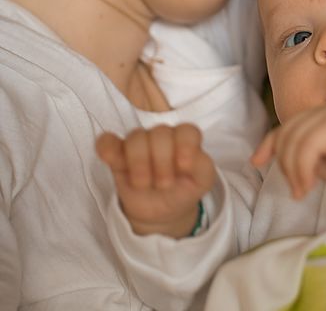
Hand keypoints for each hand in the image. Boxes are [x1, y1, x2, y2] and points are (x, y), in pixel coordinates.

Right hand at [96, 124, 215, 237]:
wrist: (163, 209)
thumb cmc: (185, 188)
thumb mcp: (202, 182)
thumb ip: (204, 168)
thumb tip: (191, 159)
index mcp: (186, 139)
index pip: (186, 130)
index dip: (185, 146)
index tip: (183, 167)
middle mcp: (163, 137)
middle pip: (160, 133)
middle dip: (162, 161)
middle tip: (164, 184)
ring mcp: (139, 144)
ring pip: (136, 137)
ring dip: (139, 162)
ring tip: (144, 184)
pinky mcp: (117, 154)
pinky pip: (107, 142)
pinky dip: (108, 149)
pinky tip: (115, 163)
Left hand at [251, 103, 325, 198]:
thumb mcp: (320, 161)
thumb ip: (300, 152)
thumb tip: (273, 155)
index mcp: (320, 116)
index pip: (285, 126)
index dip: (268, 143)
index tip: (256, 162)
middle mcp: (325, 110)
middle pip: (286, 134)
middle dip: (284, 164)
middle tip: (296, 190)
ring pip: (293, 142)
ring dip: (292, 171)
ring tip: (302, 191)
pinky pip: (306, 148)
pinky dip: (301, 170)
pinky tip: (308, 186)